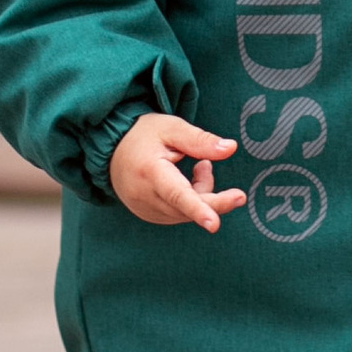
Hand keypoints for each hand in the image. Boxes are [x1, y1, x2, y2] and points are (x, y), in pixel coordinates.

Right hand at [110, 112, 244, 227]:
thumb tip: (231, 148)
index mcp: (150, 172)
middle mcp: (145, 196)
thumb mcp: (172, 128)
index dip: (198, 209)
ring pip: (185, 212)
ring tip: (201, 166)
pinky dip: (191, 200)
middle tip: (239, 196)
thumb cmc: (144, 135)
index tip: (215, 223)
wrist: (113, 150)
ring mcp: (145, 210)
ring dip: (201, 193)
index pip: (177, 194)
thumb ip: (201, 140)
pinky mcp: (149, 216)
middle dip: (215, 201)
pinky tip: (188, 180)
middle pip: (188, 208)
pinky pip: (178, 214)